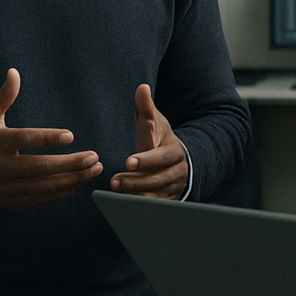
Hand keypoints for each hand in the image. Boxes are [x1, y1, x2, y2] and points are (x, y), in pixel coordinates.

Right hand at [0, 68, 102, 207]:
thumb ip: (4, 96)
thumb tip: (14, 71)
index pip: (25, 139)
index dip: (48, 138)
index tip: (71, 136)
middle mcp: (0, 166)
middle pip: (39, 167)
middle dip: (70, 164)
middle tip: (93, 157)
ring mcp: (5, 186)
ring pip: (43, 186)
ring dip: (72, 179)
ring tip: (93, 170)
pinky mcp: (10, 200)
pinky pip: (39, 199)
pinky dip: (60, 193)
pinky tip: (78, 183)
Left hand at [109, 84, 187, 199]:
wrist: (181, 162)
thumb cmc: (161, 139)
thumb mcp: (156, 122)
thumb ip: (146, 107)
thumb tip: (141, 87)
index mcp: (174, 151)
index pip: (161, 157)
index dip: (146, 160)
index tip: (128, 161)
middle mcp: (176, 172)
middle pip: (158, 179)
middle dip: (136, 181)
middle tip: (114, 181)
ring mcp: (173, 189)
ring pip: (157, 196)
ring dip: (137, 196)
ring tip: (115, 194)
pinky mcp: (167, 202)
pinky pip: (156, 208)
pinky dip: (141, 208)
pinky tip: (123, 208)